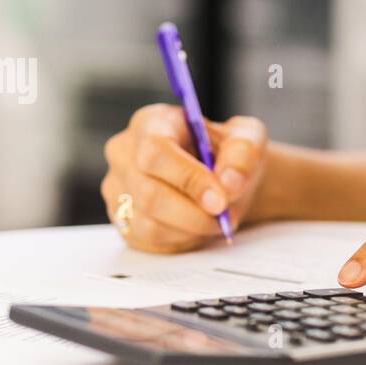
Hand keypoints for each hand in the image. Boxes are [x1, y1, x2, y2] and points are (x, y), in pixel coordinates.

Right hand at [101, 104, 267, 252]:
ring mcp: (117, 189)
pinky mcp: (123, 221)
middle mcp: (123, 154)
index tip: (221, 199)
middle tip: (227, 217)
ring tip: (217, 221)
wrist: (222, 179)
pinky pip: (149, 241)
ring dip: (192, 229)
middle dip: (196, 213)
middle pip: (149, 193)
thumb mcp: (247, 140)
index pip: (155, 152)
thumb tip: (228, 185)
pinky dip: (182, 240)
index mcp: (150, 123)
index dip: (188, 179)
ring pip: (148, 224)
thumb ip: (242, 155)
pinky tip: (197, 227)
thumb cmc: (228, 154)